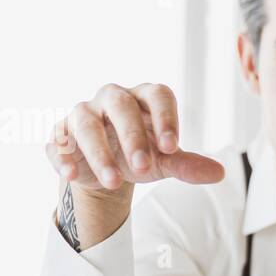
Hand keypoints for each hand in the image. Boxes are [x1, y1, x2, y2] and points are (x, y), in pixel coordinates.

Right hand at [45, 82, 224, 192]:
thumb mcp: (165, 161)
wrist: (108, 171)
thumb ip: (187, 165)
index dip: (165, 117)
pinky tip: (71, 174)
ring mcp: (83, 115)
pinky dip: (62, 156)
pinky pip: (57, 140)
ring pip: (86, 122)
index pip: (157, 94)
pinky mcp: (61, 135)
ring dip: (99, 152)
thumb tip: (219, 173)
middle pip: (121, 104)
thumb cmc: (141, 155)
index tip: (173, 146)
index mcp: (144, 99)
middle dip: (132, 135)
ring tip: (114, 181)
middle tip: (143, 166)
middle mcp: (112, 99)